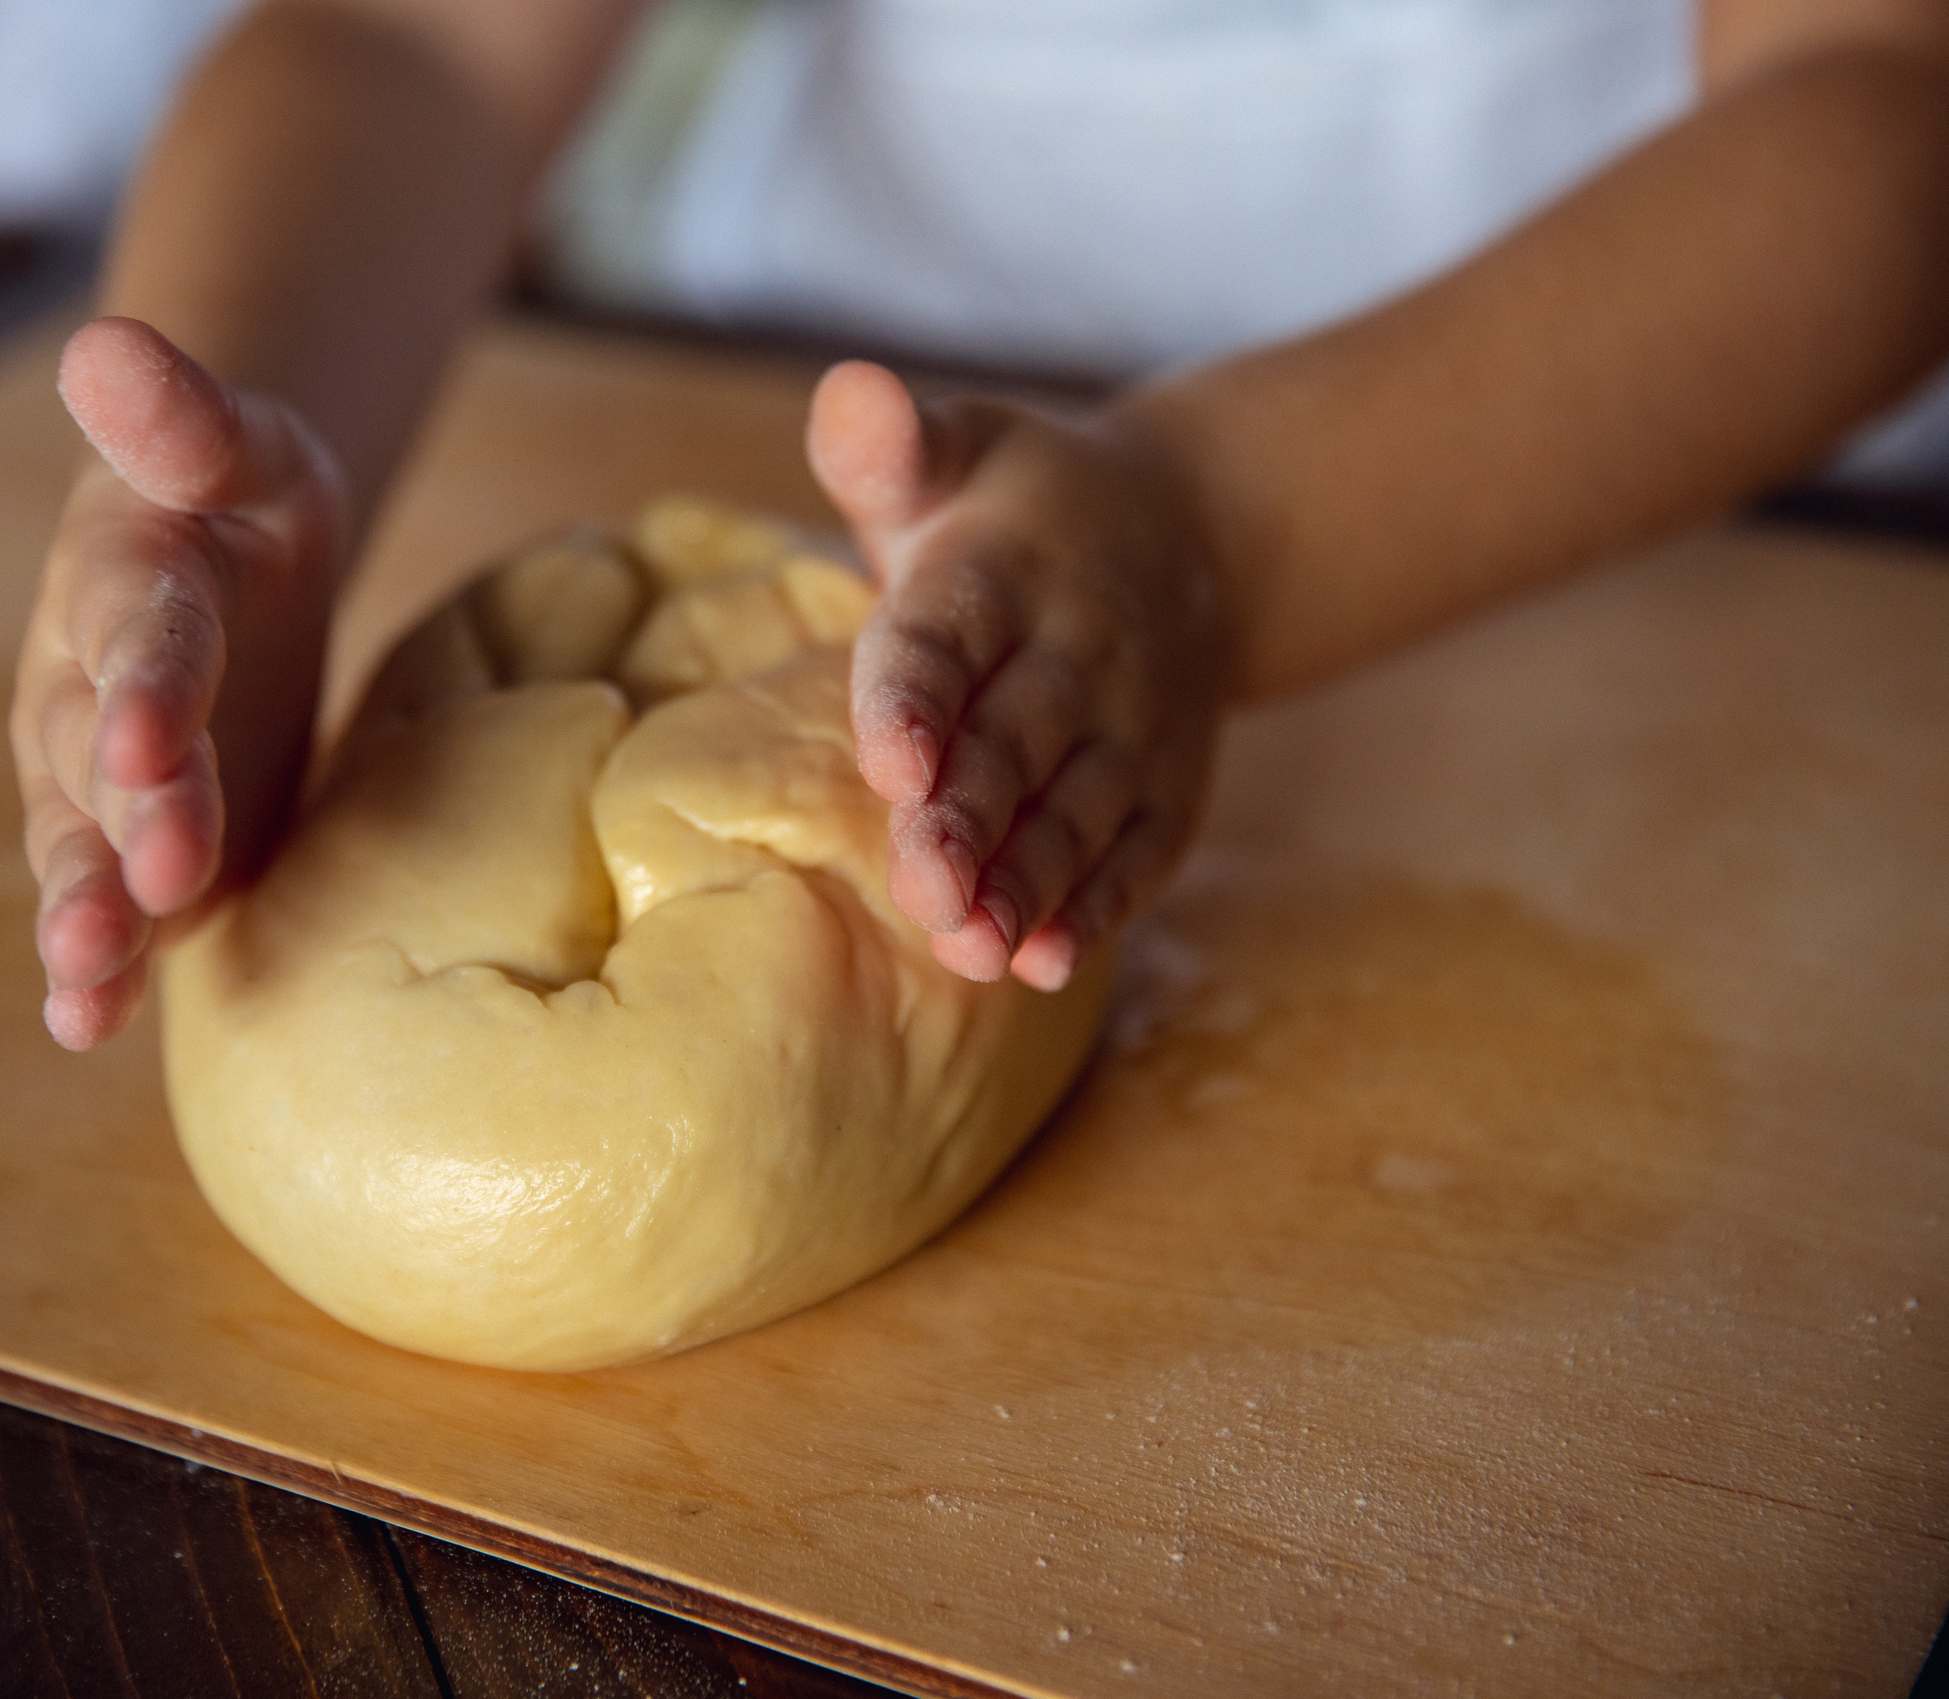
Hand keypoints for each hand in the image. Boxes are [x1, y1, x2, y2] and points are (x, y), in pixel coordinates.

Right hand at [11, 318, 346, 1048]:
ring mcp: (102, 782)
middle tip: (152, 879)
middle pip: (103, 765)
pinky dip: (94, 967)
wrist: (227, 556)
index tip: (149, 746)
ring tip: (83, 986)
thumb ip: (183, 413)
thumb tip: (103, 341)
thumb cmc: (240, 494)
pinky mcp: (138, 848)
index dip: (145, 692)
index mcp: (124, 588)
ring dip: (86, 917)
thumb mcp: (237, 439)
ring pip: (84, 853)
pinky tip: (85, 1026)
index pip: (139, 639)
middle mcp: (88, 693)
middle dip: (125, 826)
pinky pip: (113, 908)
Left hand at [806, 362, 1231, 990]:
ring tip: (973, 949)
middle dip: (970, 822)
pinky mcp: (1165, 790)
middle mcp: (1076, 652)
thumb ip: (889, 442)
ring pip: (1075, 814)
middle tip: (924, 891)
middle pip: (1015, 745)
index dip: (920, 699)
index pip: (947, 636)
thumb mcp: (957, 447)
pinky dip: (1095, 909)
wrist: (1192, 535)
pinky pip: (1134, 853)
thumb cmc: (1013, 509)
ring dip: (1027, 885)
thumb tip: (848, 393)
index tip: (895, 762)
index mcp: (1001, 567)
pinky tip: (1048, 964)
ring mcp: (1131, 728)